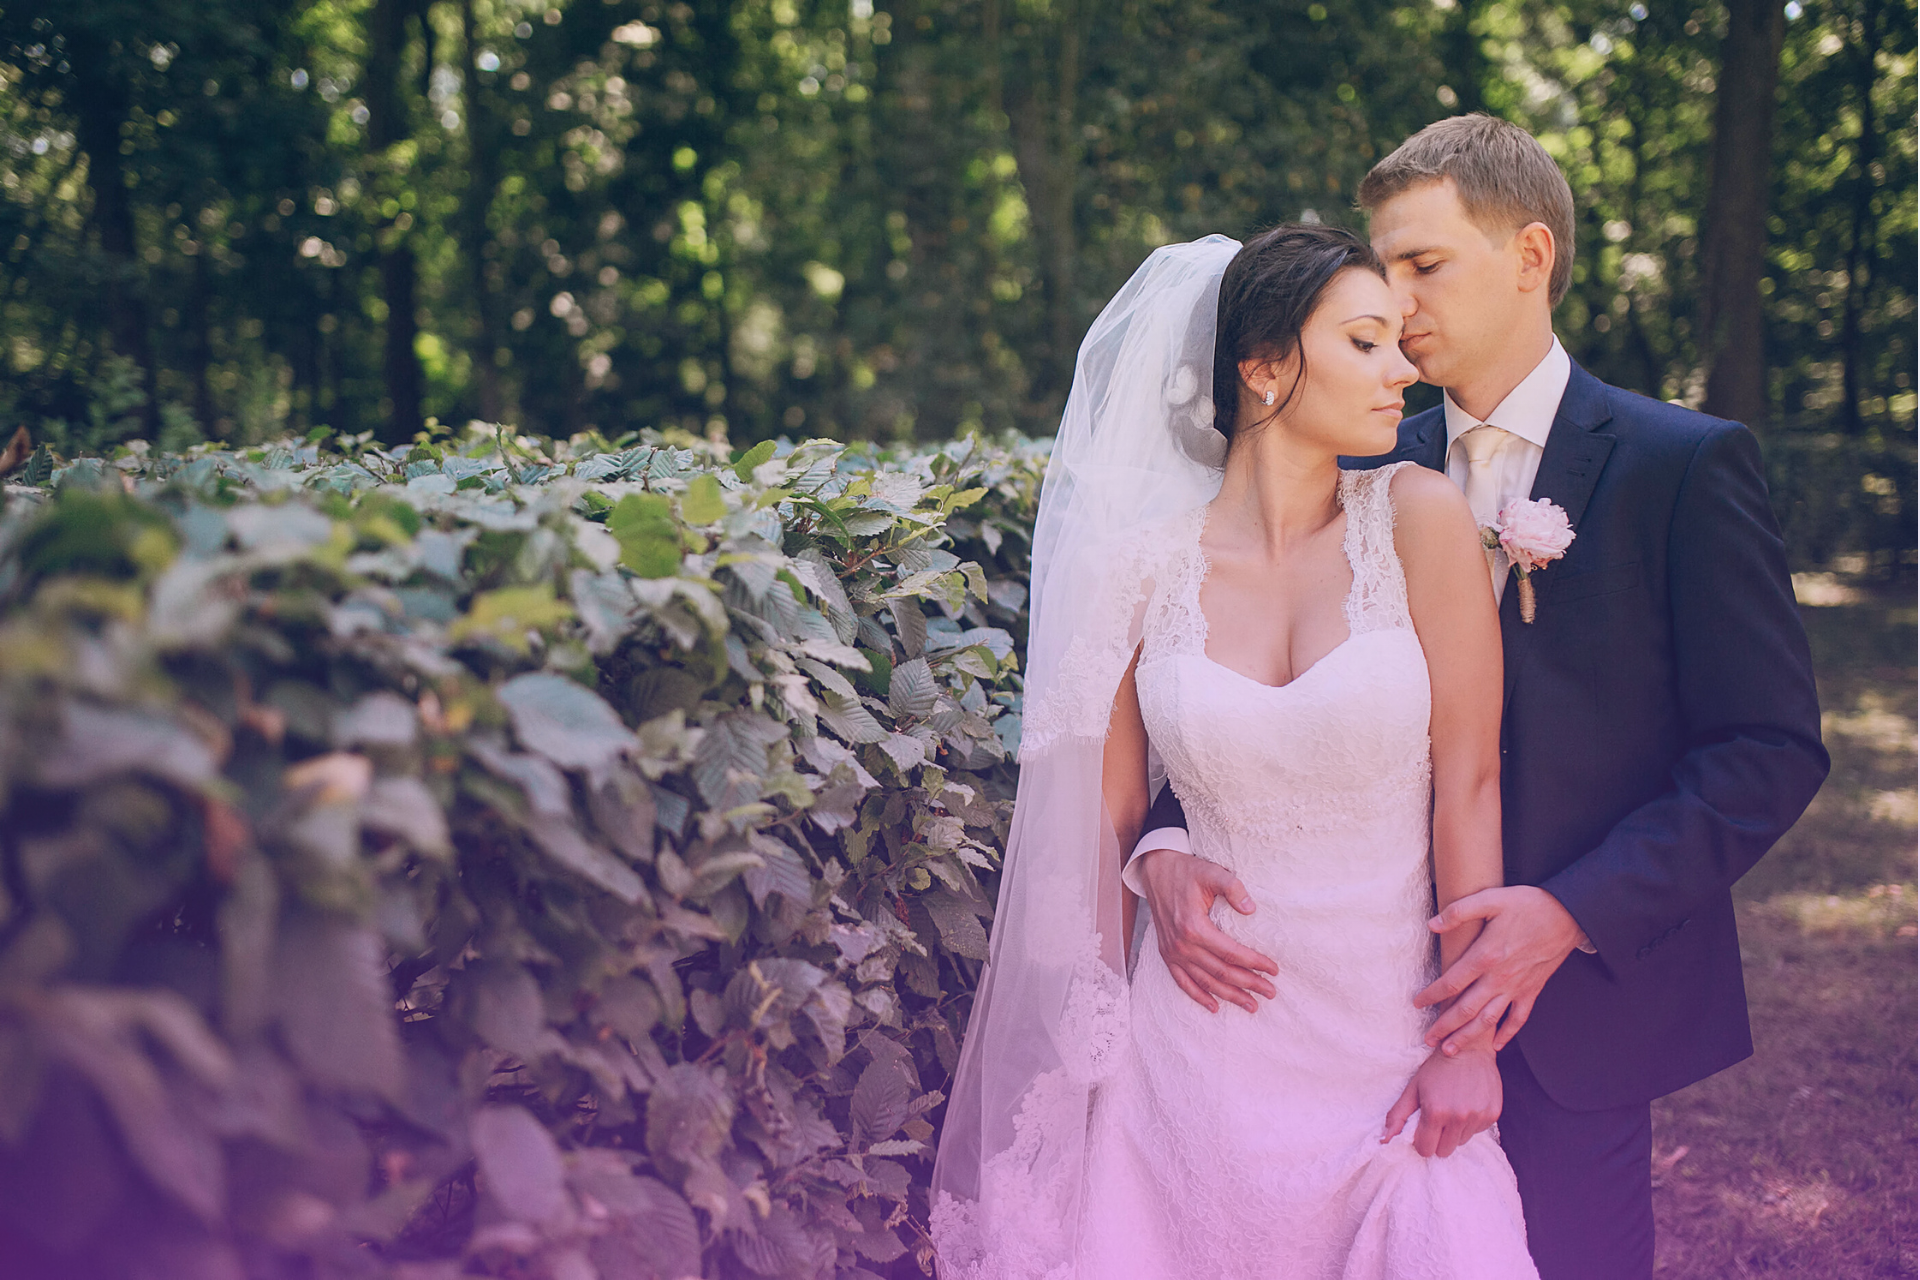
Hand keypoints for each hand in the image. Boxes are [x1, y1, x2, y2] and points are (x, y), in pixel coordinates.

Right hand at [1136, 848, 1278, 1013]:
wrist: (1155, 870)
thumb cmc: (1186, 871)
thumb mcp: (1212, 872)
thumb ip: (1233, 888)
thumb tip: (1251, 909)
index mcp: (1194, 926)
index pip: (1231, 953)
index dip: (1254, 963)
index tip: (1274, 970)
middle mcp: (1182, 944)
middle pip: (1221, 972)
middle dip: (1248, 984)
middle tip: (1270, 992)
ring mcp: (1172, 952)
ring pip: (1205, 981)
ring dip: (1229, 995)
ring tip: (1251, 1005)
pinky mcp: (1167, 954)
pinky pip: (1182, 982)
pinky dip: (1198, 996)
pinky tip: (1214, 1007)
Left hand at [1381, 1042, 1501, 1157]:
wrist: (1468, 1048)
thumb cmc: (1436, 1068)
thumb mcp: (1413, 1088)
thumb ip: (1397, 1116)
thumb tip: (1384, 1140)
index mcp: (1435, 1112)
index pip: (1426, 1149)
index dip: (1422, 1142)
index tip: (1423, 1129)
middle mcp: (1458, 1117)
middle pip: (1445, 1150)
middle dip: (1438, 1139)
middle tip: (1438, 1119)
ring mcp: (1478, 1116)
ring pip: (1461, 1141)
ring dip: (1455, 1131)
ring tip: (1453, 1108)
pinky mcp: (1493, 1114)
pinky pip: (1477, 1131)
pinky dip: (1470, 1123)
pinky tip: (1467, 1103)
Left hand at [1415, 885, 1584, 1055]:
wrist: (1568, 915)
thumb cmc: (1528, 904)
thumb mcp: (1491, 899)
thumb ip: (1459, 911)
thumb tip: (1432, 924)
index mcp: (1486, 955)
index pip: (1452, 982)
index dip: (1432, 994)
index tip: (1417, 1003)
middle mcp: (1500, 977)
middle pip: (1466, 1009)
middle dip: (1444, 1026)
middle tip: (1427, 1039)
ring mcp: (1517, 987)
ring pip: (1489, 1020)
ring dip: (1468, 1037)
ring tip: (1450, 1050)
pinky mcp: (1533, 990)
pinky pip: (1519, 1018)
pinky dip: (1507, 1033)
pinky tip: (1496, 1045)